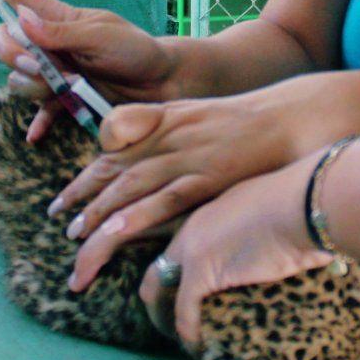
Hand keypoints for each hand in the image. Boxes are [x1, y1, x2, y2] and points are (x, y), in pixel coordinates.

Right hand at [0, 0, 180, 140]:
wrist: (162, 84)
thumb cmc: (137, 51)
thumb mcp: (103, 36)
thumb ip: (64, 32)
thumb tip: (23, 20)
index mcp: (60, 20)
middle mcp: (51, 45)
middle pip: (7, 46)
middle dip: (15, 56)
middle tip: (46, 65)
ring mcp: (56, 74)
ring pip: (18, 81)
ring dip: (38, 86)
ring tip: (74, 86)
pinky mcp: (66, 101)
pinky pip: (39, 112)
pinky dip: (38, 122)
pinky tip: (36, 136)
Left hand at [60, 75, 359, 289]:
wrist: (299, 114)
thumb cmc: (263, 119)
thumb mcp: (208, 115)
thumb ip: (174, 129)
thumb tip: (147, 154)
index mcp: (171, 118)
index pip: (116, 144)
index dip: (90, 173)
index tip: (68, 197)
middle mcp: (171, 136)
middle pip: (115, 168)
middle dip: (82, 198)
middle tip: (60, 223)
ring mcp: (188, 156)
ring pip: (129, 187)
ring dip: (98, 217)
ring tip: (76, 245)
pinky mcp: (207, 177)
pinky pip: (164, 199)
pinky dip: (134, 217)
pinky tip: (112, 236)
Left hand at [140, 155, 331, 347]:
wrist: (303, 204)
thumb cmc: (301, 202)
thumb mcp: (270, 207)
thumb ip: (262, 227)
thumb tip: (284, 245)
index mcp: (211, 211)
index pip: (181, 244)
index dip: (180, 271)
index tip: (189, 291)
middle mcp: (193, 227)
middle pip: (158, 265)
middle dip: (160, 294)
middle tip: (174, 319)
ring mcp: (192, 248)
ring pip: (157, 287)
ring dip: (166, 315)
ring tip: (182, 336)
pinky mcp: (201, 272)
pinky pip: (184, 311)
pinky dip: (188, 331)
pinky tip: (197, 344)